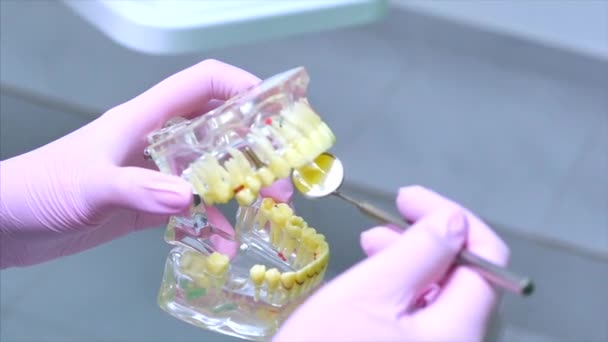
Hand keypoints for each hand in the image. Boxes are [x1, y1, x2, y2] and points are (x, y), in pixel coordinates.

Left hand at [0, 59, 291, 267]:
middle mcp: (156, 142)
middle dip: (255, 145)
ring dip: (242, 184)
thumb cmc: (38, 188)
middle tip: (281, 170)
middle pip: (218, 129)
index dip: (239, 86)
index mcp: (144, 120)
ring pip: (212, 170)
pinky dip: (212, 223)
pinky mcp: (150, 203)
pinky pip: (193, 209)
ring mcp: (155, 174)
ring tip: (270, 202)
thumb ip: (137, 189)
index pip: (200, 85)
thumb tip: (188, 197)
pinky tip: (224, 241)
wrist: (8, 224)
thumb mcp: (88, 185)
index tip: (274, 108)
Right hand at [274, 186, 509, 341]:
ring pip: (444, 295)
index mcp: (462, 330)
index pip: (487, 258)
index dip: (450, 217)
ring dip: (412, 261)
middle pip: (466, 277)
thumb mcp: (370, 291)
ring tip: (370, 248)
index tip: (406, 199)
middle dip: (426, 240)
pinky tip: (377, 282)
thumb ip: (419, 251)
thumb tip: (454, 220)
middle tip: (378, 227)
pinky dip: (406, 289)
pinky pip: (428, 317)